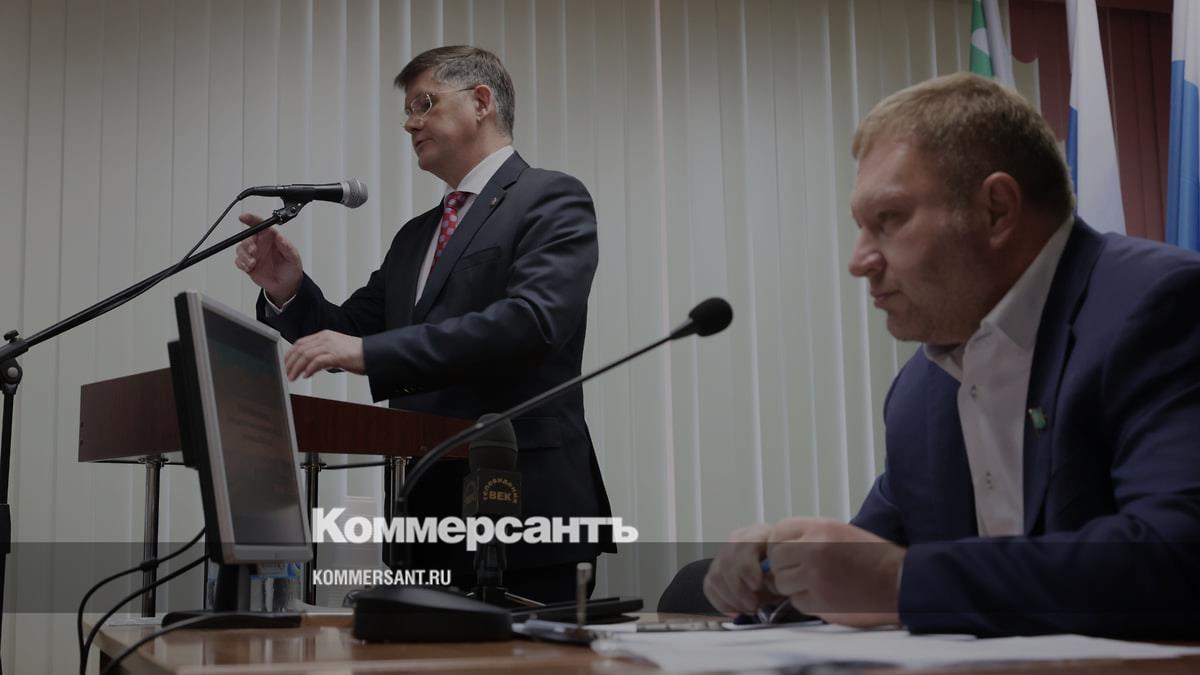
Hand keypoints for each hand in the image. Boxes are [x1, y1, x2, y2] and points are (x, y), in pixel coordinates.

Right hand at [234, 213, 303, 304]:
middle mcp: (261, 244)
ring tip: (253, 262)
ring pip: (240, 248)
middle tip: (253, 250)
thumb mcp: (293, 257)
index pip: (260, 225)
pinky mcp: (248, 264)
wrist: (286, 286)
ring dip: (244, 255)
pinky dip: (241, 263)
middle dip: (247, 242)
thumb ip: (287, 247)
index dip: (251, 219)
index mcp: (271, 238)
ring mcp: (253, 254)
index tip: (243, 217)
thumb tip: (280, 237)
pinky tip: (249, 267)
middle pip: (247, 237)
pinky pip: (238, 261)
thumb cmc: (291, 269)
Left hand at [283, 330, 364, 379]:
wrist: (374, 354)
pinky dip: (309, 369)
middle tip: (286, 373)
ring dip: (297, 368)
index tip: (285, 364)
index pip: (301, 343)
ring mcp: (331, 346)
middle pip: (301, 349)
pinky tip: (306, 375)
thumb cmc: (358, 355)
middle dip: (290, 362)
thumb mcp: (336, 352)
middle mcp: (326, 338)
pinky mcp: (337, 355)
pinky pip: (318, 361)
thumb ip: (323, 356)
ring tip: (293, 377)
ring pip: (306, 355)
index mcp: (325, 335)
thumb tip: (311, 367)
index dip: (290, 354)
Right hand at [703, 523, 783, 615]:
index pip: (744, 545)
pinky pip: (710, 587)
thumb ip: (778, 575)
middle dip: (740, 590)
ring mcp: (722, 555)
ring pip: (716, 576)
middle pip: (727, 563)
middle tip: (754, 605)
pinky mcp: (715, 570)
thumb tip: (770, 588)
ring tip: (748, 609)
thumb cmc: (782, 565)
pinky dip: (722, 603)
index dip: (748, 568)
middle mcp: (736, 541)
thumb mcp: (786, 565)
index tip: (757, 586)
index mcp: (756, 534)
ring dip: (732, 599)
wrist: (773, 564)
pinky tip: (736, 611)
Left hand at [766, 517, 904, 627]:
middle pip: (775, 560)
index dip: (778, 545)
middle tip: (801, 572)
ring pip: (782, 583)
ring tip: (815, 584)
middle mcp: (814, 549)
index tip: (786, 554)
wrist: (899, 581)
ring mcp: (816, 576)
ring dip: (794, 587)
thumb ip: (807, 535)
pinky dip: (806, 602)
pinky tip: (825, 596)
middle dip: (784, 567)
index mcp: (819, 528)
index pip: (777, 533)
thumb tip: (775, 548)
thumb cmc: (870, 556)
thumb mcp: (839, 531)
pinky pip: (796, 602)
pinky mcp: (821, 601)